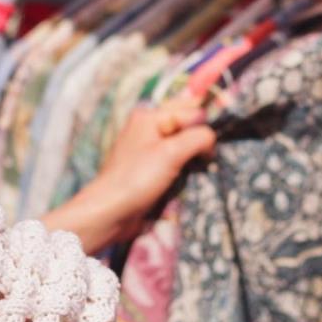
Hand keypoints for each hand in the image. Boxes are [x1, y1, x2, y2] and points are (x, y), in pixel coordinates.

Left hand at [95, 96, 216, 221]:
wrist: (110, 212)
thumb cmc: (137, 179)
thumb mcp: (172, 153)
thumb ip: (198, 137)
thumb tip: (212, 137)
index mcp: (149, 116)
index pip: (190, 110)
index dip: (203, 129)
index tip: (208, 151)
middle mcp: (147, 126)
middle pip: (185, 123)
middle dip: (199, 138)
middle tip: (205, 157)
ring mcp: (147, 147)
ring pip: (182, 142)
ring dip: (192, 155)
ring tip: (196, 168)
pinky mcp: (149, 166)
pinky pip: (174, 158)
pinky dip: (183, 165)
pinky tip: (186, 176)